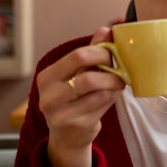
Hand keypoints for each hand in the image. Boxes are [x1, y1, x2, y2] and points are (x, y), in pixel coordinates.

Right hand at [37, 27, 125, 166]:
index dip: (101, 52)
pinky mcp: (77, 126)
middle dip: (111, 72)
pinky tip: (111, 96)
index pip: (78, 56)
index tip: (111, 53)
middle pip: (89, 77)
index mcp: (47, 77)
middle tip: (120, 71)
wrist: (66, 136)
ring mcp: (61, 115)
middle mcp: (49, 97)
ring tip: (117, 84)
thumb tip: (105, 29)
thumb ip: (91, 52)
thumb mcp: (77, 73)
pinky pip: (104, 106)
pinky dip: (113, 98)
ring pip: (100, 93)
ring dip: (114, 86)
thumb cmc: (73, 98)